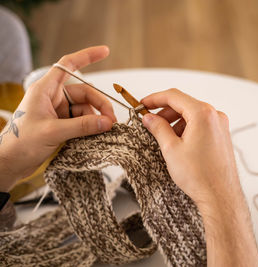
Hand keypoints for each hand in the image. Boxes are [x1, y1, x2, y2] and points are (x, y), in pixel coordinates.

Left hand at [0, 46, 115, 190]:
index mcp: (45, 90)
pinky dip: (90, 127)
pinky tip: (95, 136)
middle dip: (100, 105)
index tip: (105, 51)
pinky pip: (82, 120)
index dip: (87, 56)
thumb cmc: (20, 143)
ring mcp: (57, 111)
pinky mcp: (61, 124)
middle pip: (84, 93)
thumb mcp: (53, 132)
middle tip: (111, 121)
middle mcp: (52, 97)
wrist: (9, 163)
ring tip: (103, 132)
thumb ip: (81, 126)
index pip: (68, 65)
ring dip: (96, 119)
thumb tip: (106, 122)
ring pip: (85, 109)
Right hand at [141, 89, 257, 265]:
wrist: (220, 196)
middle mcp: (215, 116)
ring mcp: (220, 126)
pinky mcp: (221, 136)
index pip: (174, 96)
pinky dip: (186, 128)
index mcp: (203, 114)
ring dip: (174, 121)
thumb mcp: (171, 149)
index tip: (142, 104)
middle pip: (184, 104)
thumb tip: (148, 118)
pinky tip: (176, 141)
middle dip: (164, 111)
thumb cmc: (199, 175)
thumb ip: (158, 128)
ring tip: (161, 135)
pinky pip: (200, 124)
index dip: (154, 98)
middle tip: (148, 121)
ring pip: (192, 115)